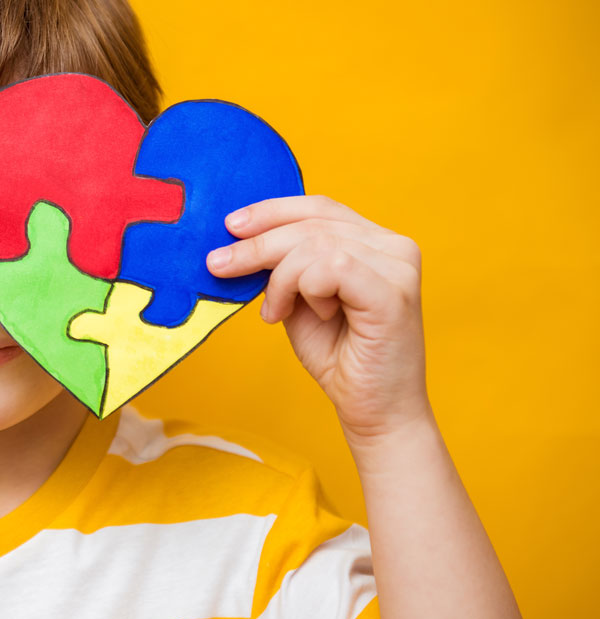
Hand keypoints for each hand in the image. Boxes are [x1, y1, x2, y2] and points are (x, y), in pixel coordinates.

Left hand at [206, 195, 431, 442]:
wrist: (373, 411)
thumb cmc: (339, 356)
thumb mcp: (299, 298)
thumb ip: (283, 266)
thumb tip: (238, 237)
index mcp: (375, 241)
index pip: (319, 207)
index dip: (271, 211)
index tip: (231, 225)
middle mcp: (394, 246)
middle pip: (312, 222)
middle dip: (257, 244)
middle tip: (219, 265)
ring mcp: (398, 267)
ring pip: (315, 243)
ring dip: (280, 278)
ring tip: (276, 311)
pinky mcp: (393, 293)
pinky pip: (330, 267)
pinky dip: (304, 289)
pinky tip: (313, 316)